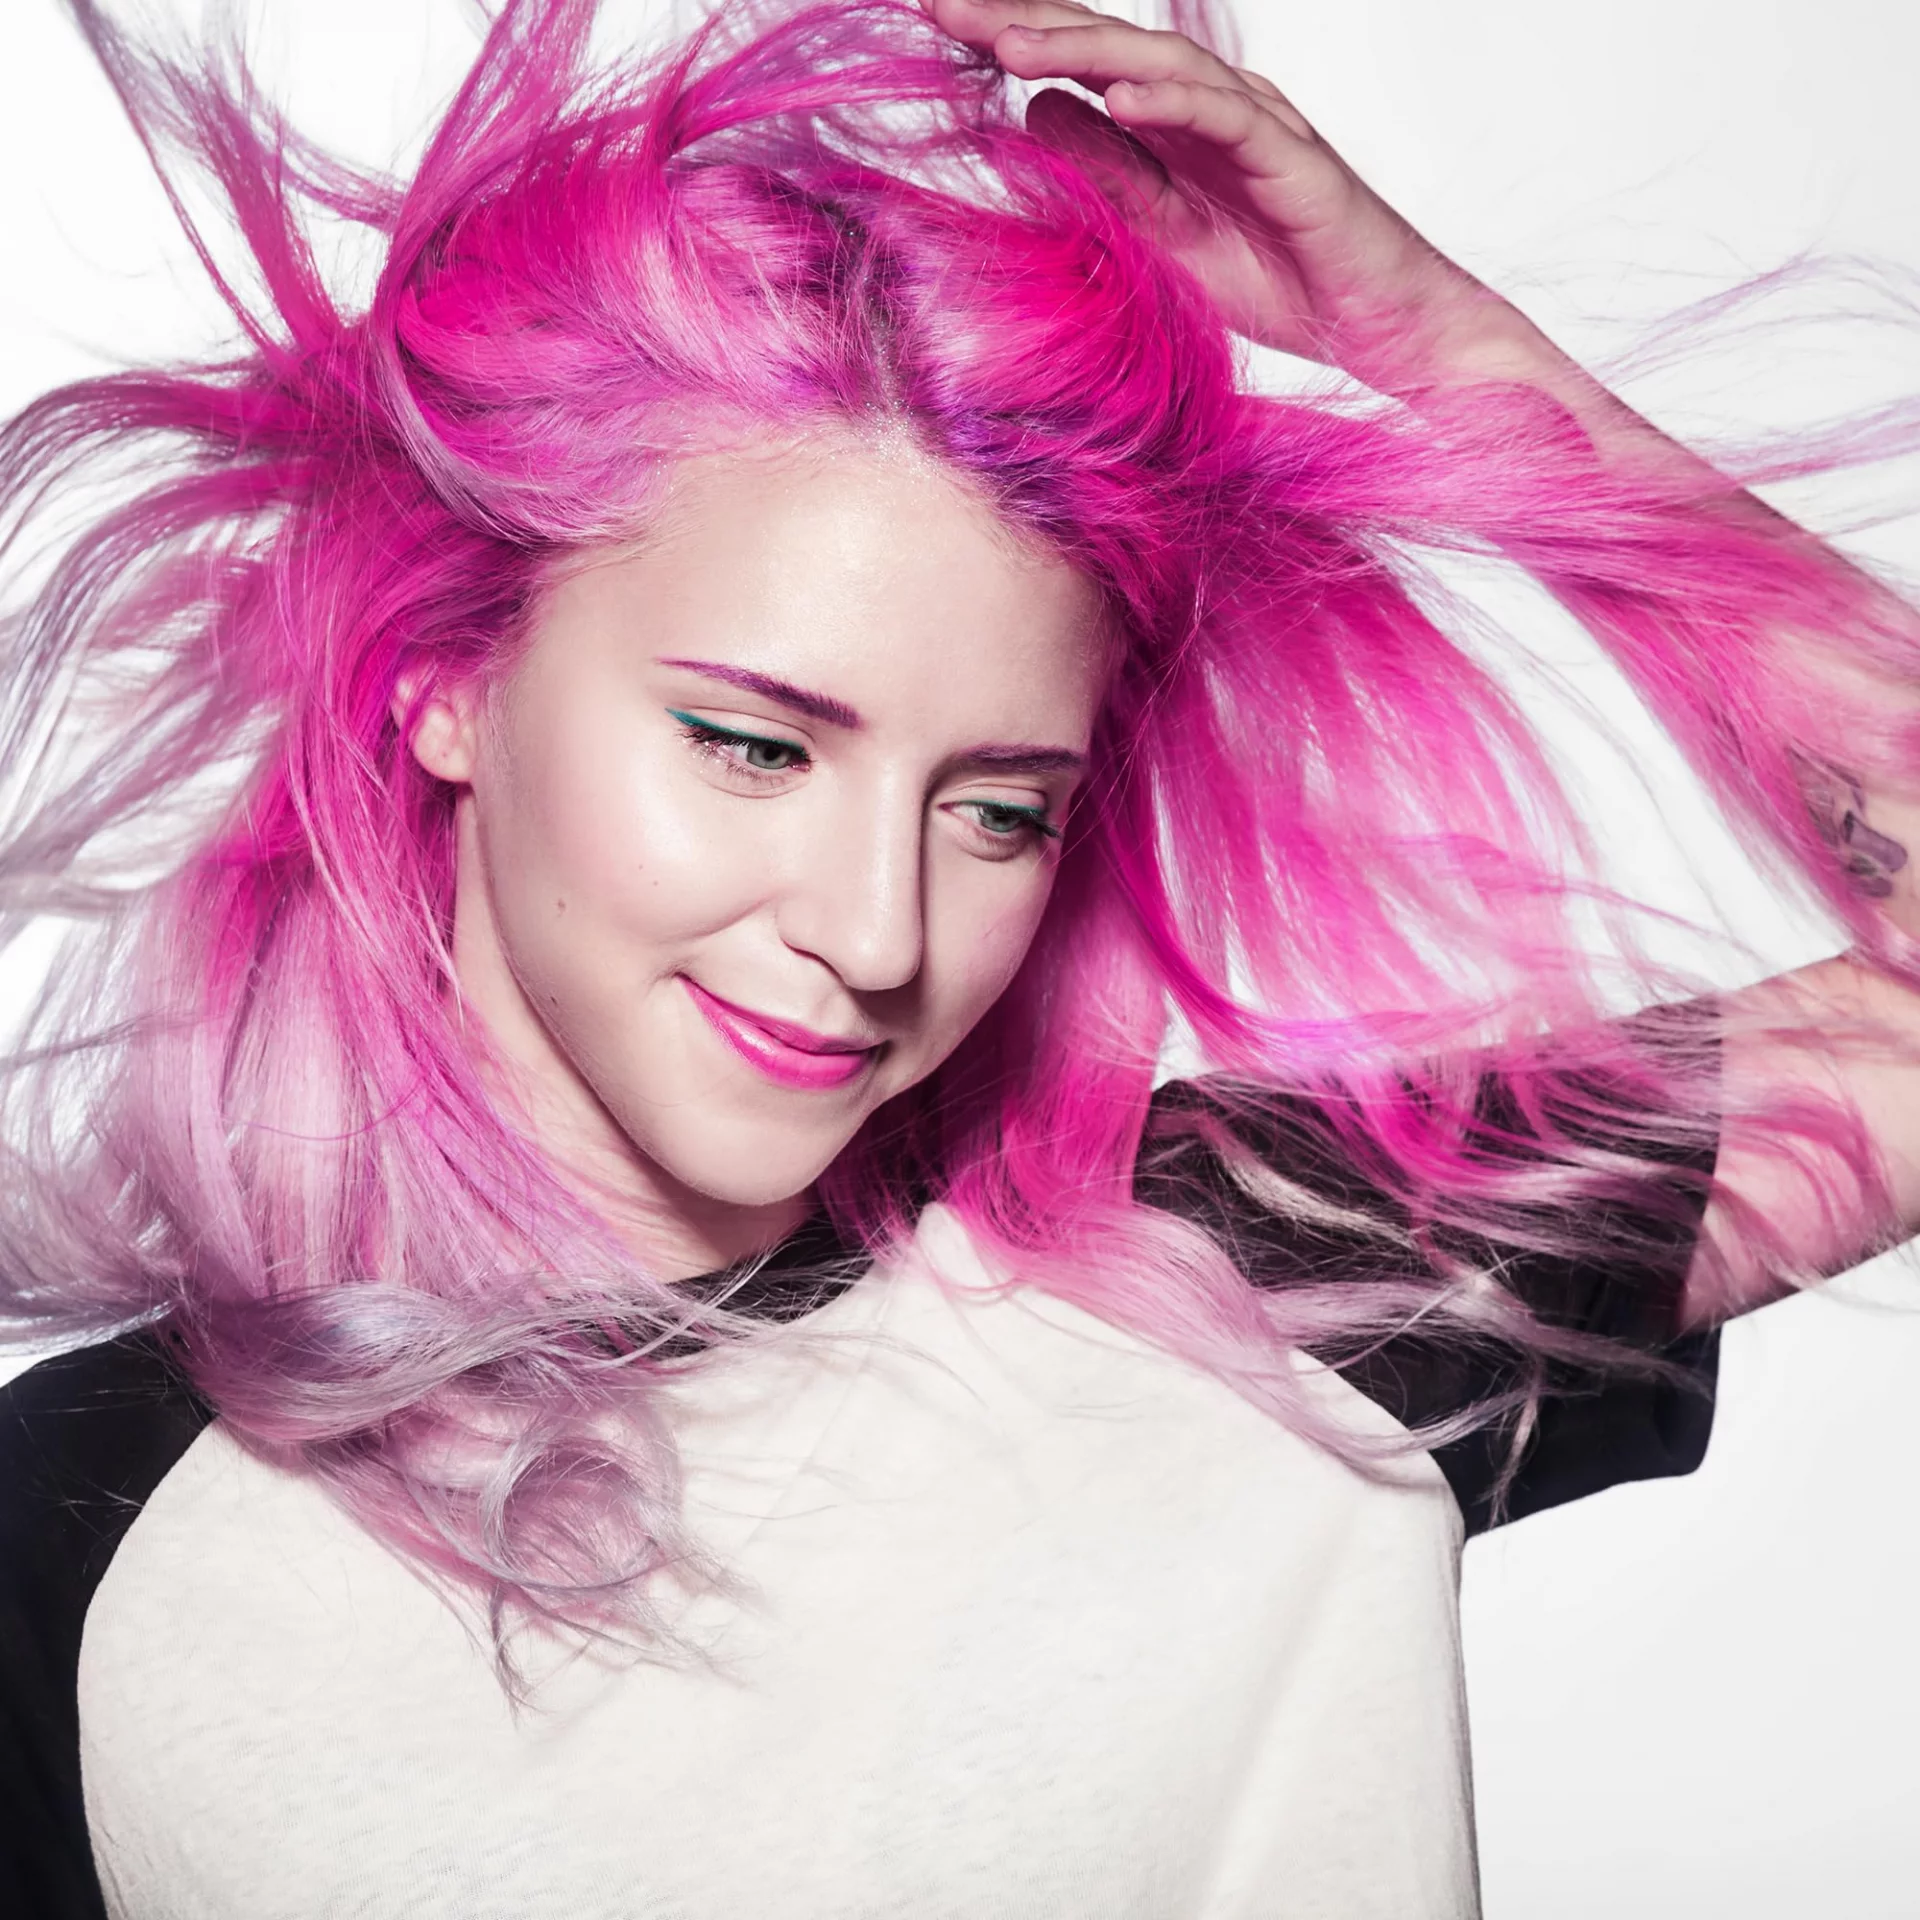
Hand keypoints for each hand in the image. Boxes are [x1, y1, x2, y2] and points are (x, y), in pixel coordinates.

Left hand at [918, 0, 1538, 393]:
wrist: (1385, 330)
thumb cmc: (1286, 284)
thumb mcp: (1164, 237)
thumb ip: (1105, 178)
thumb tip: (1032, 116)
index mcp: (1174, 129)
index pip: (1083, 69)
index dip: (1013, 41)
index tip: (935, 23)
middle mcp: (1211, 111)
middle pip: (1109, 47)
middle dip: (1026, 21)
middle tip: (944, 5)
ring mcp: (1256, 127)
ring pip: (1161, 67)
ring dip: (1083, 49)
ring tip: (1010, 43)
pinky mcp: (1295, 161)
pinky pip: (1229, 118)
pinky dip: (1172, 102)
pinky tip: (1117, 92)